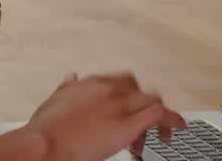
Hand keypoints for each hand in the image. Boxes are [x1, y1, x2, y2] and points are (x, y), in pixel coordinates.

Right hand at [27, 72, 185, 160]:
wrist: (44, 144)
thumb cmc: (45, 130)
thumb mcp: (54, 101)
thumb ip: (66, 88)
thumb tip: (70, 77)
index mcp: (90, 83)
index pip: (119, 81)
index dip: (125, 96)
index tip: (126, 109)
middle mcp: (108, 89)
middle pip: (137, 87)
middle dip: (141, 104)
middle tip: (141, 125)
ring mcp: (120, 105)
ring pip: (152, 98)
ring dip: (158, 114)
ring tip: (161, 133)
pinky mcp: (128, 125)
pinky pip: (158, 114)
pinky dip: (171, 119)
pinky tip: (177, 127)